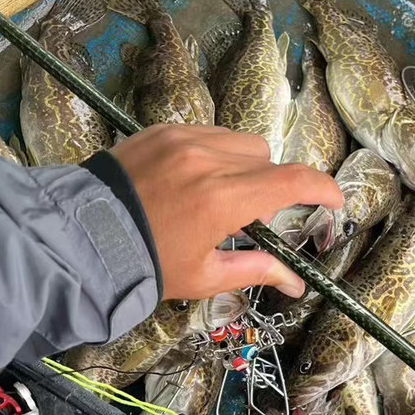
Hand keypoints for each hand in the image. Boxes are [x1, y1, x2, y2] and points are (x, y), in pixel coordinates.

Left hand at [110, 125, 342, 299]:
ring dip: (247, 167)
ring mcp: (184, 138)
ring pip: (242, 142)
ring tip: (222, 196)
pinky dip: (217, 154)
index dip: (324, 188)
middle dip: (274, 186)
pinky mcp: (162, 130)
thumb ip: (257, 271)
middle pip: (269, 160)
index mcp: (224, 199)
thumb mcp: (205, 277)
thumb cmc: (148, 265)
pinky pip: (210, 133)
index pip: (294, 181)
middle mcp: (209, 159)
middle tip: (254, 217)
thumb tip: (296, 284)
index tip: (334, 202)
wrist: (80, 238)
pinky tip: (196, 179)